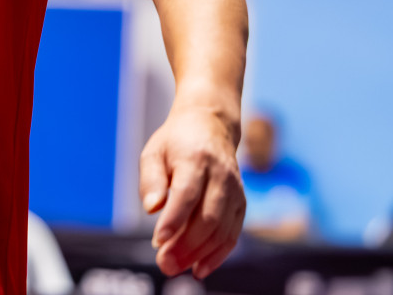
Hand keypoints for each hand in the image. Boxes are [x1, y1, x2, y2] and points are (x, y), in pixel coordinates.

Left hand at [139, 105, 244, 278]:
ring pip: (222, 229)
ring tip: (176, 267)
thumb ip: (150, 180)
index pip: (187, 193)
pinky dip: (218, 254)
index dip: (174, 220)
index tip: (158, 240)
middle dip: (186, 245)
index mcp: (195, 158)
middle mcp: (220, 175)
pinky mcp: (242, 203)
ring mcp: (235, 190)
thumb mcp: (153, 151)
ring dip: (200, 254)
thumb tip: (151, 210)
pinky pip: (233, 233)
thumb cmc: (175, 142)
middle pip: (207, 217)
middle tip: (164, 263)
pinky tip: (199, 267)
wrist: (210, 126)